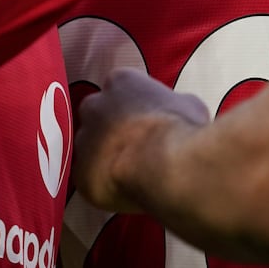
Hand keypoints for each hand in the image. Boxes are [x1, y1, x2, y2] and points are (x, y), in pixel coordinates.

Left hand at [75, 69, 209, 213]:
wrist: (163, 165)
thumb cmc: (179, 128)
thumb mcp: (189, 104)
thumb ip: (172, 103)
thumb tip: (176, 112)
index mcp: (121, 81)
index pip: (121, 88)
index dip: (134, 106)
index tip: (147, 121)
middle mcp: (95, 105)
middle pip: (97, 113)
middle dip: (111, 127)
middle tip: (134, 145)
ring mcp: (84, 138)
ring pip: (90, 146)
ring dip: (105, 155)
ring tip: (129, 170)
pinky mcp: (79, 171)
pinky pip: (89, 176)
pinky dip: (103, 182)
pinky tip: (122, 188)